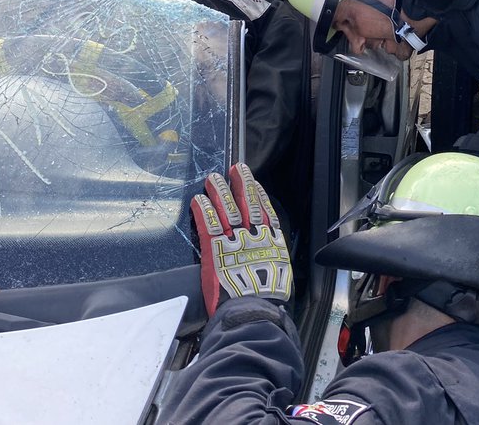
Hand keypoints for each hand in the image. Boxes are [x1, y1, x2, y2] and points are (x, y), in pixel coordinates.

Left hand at [191, 163, 292, 315]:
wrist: (253, 310)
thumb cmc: (268, 299)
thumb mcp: (280, 276)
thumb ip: (273, 261)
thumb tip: (271, 259)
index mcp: (272, 242)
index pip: (265, 212)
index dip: (259, 195)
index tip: (255, 183)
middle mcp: (254, 237)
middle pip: (247, 204)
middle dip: (242, 184)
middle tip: (236, 169)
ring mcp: (234, 241)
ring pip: (227, 209)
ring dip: (220, 191)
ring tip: (214, 178)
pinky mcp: (215, 250)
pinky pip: (208, 225)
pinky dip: (203, 211)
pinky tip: (198, 200)